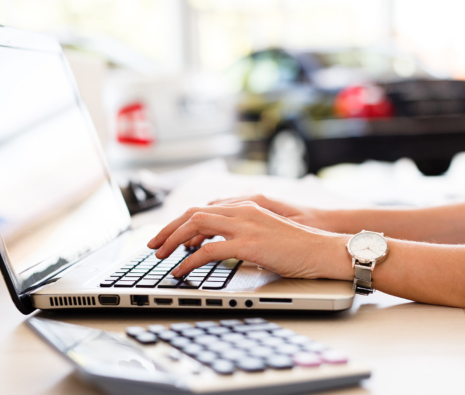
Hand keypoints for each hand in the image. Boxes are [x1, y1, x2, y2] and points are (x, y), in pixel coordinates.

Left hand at [147, 202, 351, 279]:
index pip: (203, 209)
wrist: (323, 250)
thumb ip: (240, 235)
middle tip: (154, 245)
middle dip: (168, 229)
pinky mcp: (249, 244)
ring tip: (160, 257)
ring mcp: (245, 225)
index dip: (180, 222)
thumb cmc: (297, 246)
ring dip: (172, 241)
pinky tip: (180, 271)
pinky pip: (207, 250)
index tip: (168, 236)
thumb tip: (217, 247)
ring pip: (195, 226)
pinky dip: (188, 261)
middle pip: (192, 214)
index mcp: (245, 207)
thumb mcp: (264, 234)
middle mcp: (241, 211)